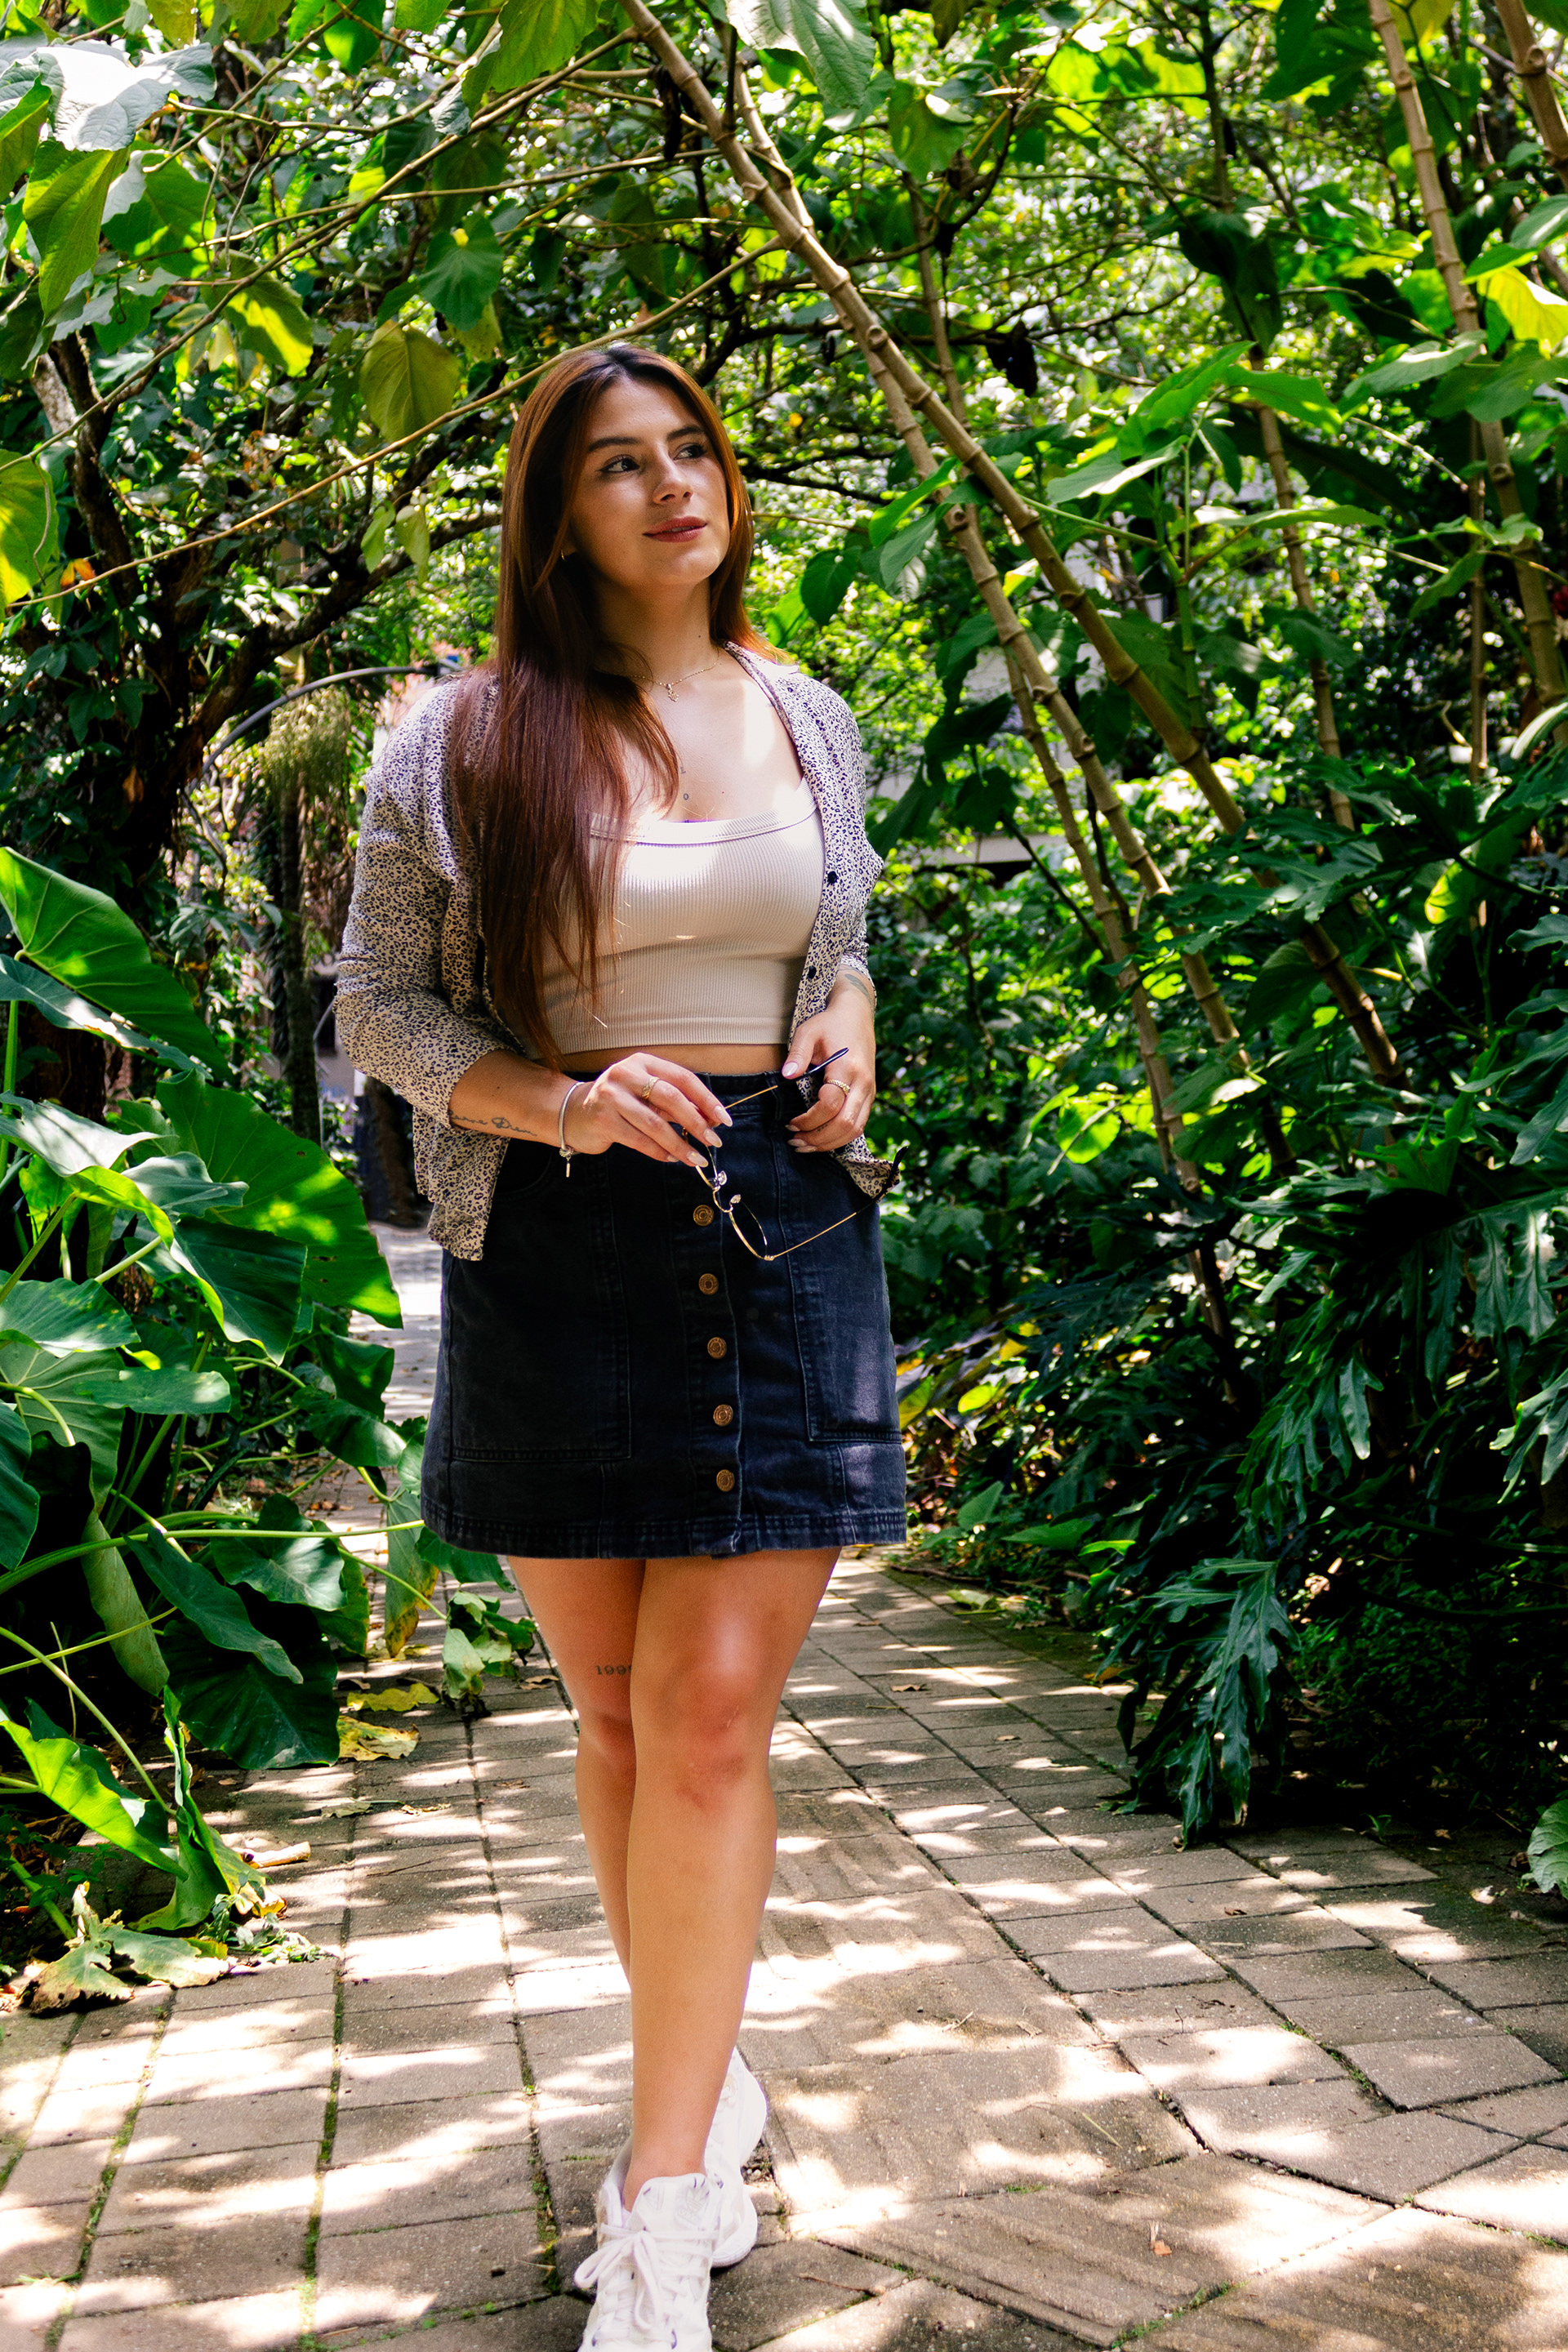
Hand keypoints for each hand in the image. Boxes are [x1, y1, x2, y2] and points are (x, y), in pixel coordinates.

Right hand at [563, 1054, 730, 1168]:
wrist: (575, 1114)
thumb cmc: (620, 1104)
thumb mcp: (647, 1095)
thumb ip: (675, 1104)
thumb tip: (711, 1120)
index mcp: (643, 1062)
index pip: (682, 1078)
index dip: (706, 1099)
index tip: (723, 1119)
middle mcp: (626, 1074)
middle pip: (671, 1098)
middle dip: (696, 1122)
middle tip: (714, 1141)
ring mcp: (611, 1096)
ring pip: (655, 1124)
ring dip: (680, 1144)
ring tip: (696, 1158)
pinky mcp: (603, 1120)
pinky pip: (639, 1140)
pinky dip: (659, 1152)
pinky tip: (672, 1158)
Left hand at [781, 980, 875, 1153]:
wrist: (857, 1015)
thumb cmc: (829, 1023)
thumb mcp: (808, 1031)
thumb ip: (797, 1053)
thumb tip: (786, 1076)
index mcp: (848, 1067)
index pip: (831, 1104)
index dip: (809, 1119)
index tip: (790, 1122)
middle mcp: (863, 1083)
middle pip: (845, 1124)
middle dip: (818, 1138)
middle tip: (795, 1141)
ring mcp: (870, 1091)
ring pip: (855, 1130)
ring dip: (829, 1143)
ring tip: (805, 1145)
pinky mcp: (869, 1096)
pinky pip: (859, 1125)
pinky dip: (840, 1137)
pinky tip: (821, 1139)